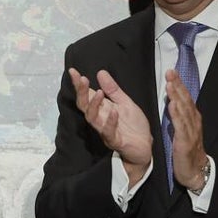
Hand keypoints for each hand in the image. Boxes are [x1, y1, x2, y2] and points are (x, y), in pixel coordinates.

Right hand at [71, 68, 152, 182]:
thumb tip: (100, 72)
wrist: (145, 146)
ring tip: (99, 93)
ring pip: (92, 119)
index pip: (87, 95)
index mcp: (102, 109)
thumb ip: (113, 89)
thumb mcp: (126, 103)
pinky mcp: (115, 141)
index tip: (73, 71)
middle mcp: (100, 119)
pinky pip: (109, 132)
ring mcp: (106, 130)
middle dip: (82, 93)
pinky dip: (111, 122)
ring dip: (94, 106)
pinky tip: (114, 112)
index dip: (79, 84)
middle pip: (84, 106)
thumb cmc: (133, 126)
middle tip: (83, 79)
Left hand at [165, 70, 207, 188]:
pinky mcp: (185, 141)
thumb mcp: (182, 131)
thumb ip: (178, 118)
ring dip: (177, 95)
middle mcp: (193, 122)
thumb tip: (172, 102)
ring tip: (170, 83)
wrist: (196, 172)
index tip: (171, 72)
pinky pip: (181, 126)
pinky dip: (177, 114)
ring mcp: (190, 131)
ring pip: (183, 110)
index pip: (184, 98)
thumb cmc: (187, 152)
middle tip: (170, 71)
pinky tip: (172, 105)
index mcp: (191, 119)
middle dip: (177, 84)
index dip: (178, 85)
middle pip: (185, 100)